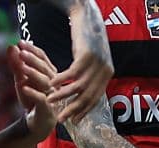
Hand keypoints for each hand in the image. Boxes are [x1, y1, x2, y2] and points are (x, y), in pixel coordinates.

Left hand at [12, 41, 58, 141]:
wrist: (37, 122)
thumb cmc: (32, 99)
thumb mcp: (21, 80)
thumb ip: (17, 65)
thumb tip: (11, 46)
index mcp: (49, 73)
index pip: (42, 58)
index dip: (32, 50)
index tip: (21, 43)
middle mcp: (53, 82)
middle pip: (44, 68)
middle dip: (33, 59)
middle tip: (21, 52)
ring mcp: (52, 95)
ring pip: (45, 82)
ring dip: (33, 74)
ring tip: (23, 68)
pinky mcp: (48, 108)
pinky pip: (42, 99)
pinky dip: (33, 93)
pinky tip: (24, 87)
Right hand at [49, 1, 112, 123]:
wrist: (88, 17)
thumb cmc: (88, 38)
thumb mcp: (93, 59)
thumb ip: (91, 74)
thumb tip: (84, 90)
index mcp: (108, 73)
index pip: (96, 98)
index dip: (84, 111)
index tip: (74, 121)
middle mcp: (104, 70)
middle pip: (87, 96)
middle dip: (73, 109)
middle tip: (61, 118)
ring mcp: (96, 63)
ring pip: (78, 86)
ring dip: (63, 95)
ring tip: (51, 101)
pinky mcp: (86, 55)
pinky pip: (72, 73)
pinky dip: (61, 80)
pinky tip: (52, 84)